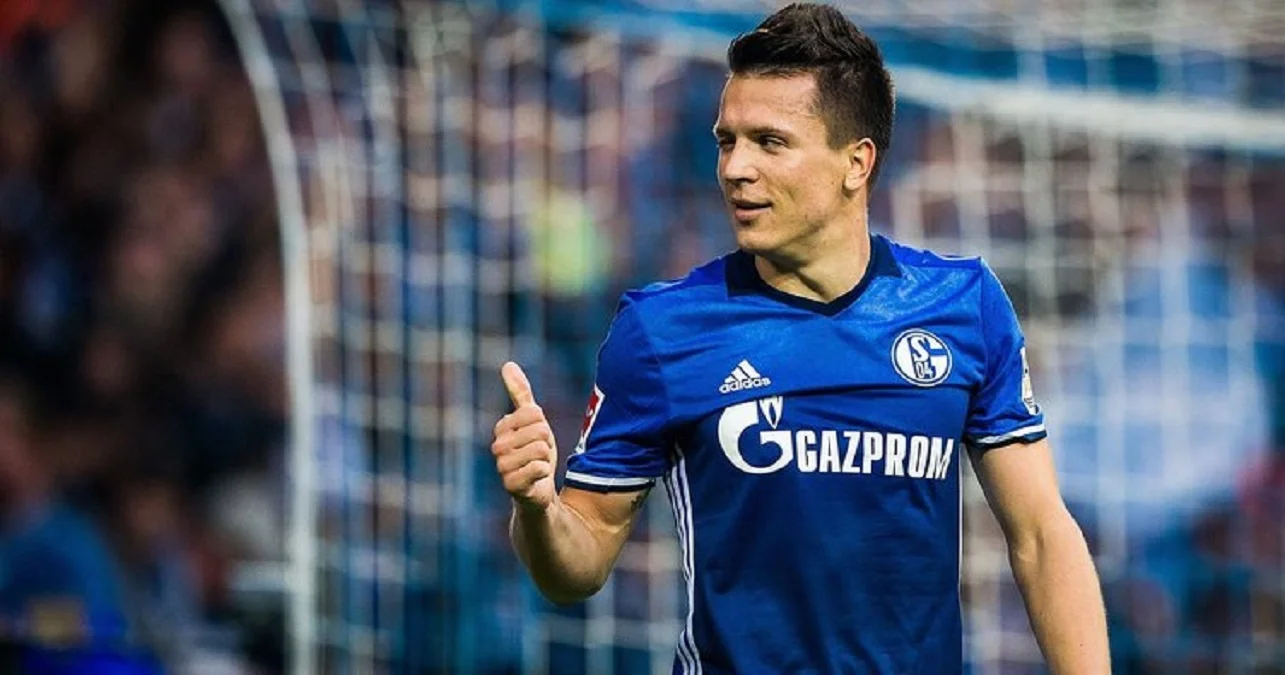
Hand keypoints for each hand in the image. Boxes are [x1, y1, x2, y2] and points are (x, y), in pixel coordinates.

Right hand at [492, 362, 557, 510]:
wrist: (537, 491)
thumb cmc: (534, 454)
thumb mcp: (533, 421)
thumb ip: (521, 394)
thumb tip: (507, 364)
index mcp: (502, 427)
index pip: (534, 412)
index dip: (544, 425)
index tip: (538, 437)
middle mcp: (498, 446)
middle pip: (539, 430)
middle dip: (547, 443)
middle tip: (540, 455)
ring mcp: (502, 466)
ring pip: (540, 449)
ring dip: (546, 459)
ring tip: (538, 466)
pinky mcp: (511, 486)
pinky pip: (538, 468)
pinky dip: (544, 472)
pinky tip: (537, 478)